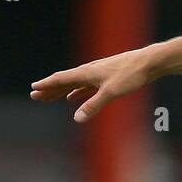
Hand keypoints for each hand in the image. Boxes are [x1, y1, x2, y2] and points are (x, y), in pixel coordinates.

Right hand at [29, 47, 154, 123]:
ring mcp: (97, 73)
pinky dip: (77, 92)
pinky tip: (73, 97)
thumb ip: (93, 105)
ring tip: (50, 97)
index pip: (61, 79)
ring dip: (61, 91)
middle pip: (64, 81)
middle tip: (35, 97)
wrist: (148, 63)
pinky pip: (85, 86)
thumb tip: (77, 118)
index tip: (34, 90)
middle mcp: (89, 71)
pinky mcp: (106, 77)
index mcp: (86, 72)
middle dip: (49, 90)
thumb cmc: (130, 75)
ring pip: (74, 84)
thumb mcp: (111, 92)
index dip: (47, 85)